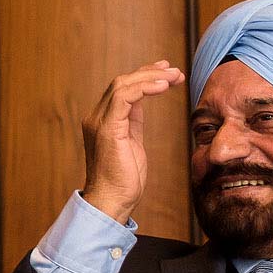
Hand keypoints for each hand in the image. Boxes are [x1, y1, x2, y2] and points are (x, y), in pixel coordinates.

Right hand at [80, 60, 182, 222]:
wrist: (112, 201)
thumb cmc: (123, 180)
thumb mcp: (132, 144)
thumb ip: (133, 123)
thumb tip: (141, 105)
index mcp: (102, 120)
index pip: (121, 89)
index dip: (144, 76)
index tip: (167, 72)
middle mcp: (96, 117)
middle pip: (121, 82)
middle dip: (151, 73)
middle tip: (176, 72)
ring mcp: (99, 122)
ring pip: (122, 85)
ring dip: (151, 77)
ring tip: (174, 76)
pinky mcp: (107, 128)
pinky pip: (124, 97)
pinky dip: (144, 87)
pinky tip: (163, 86)